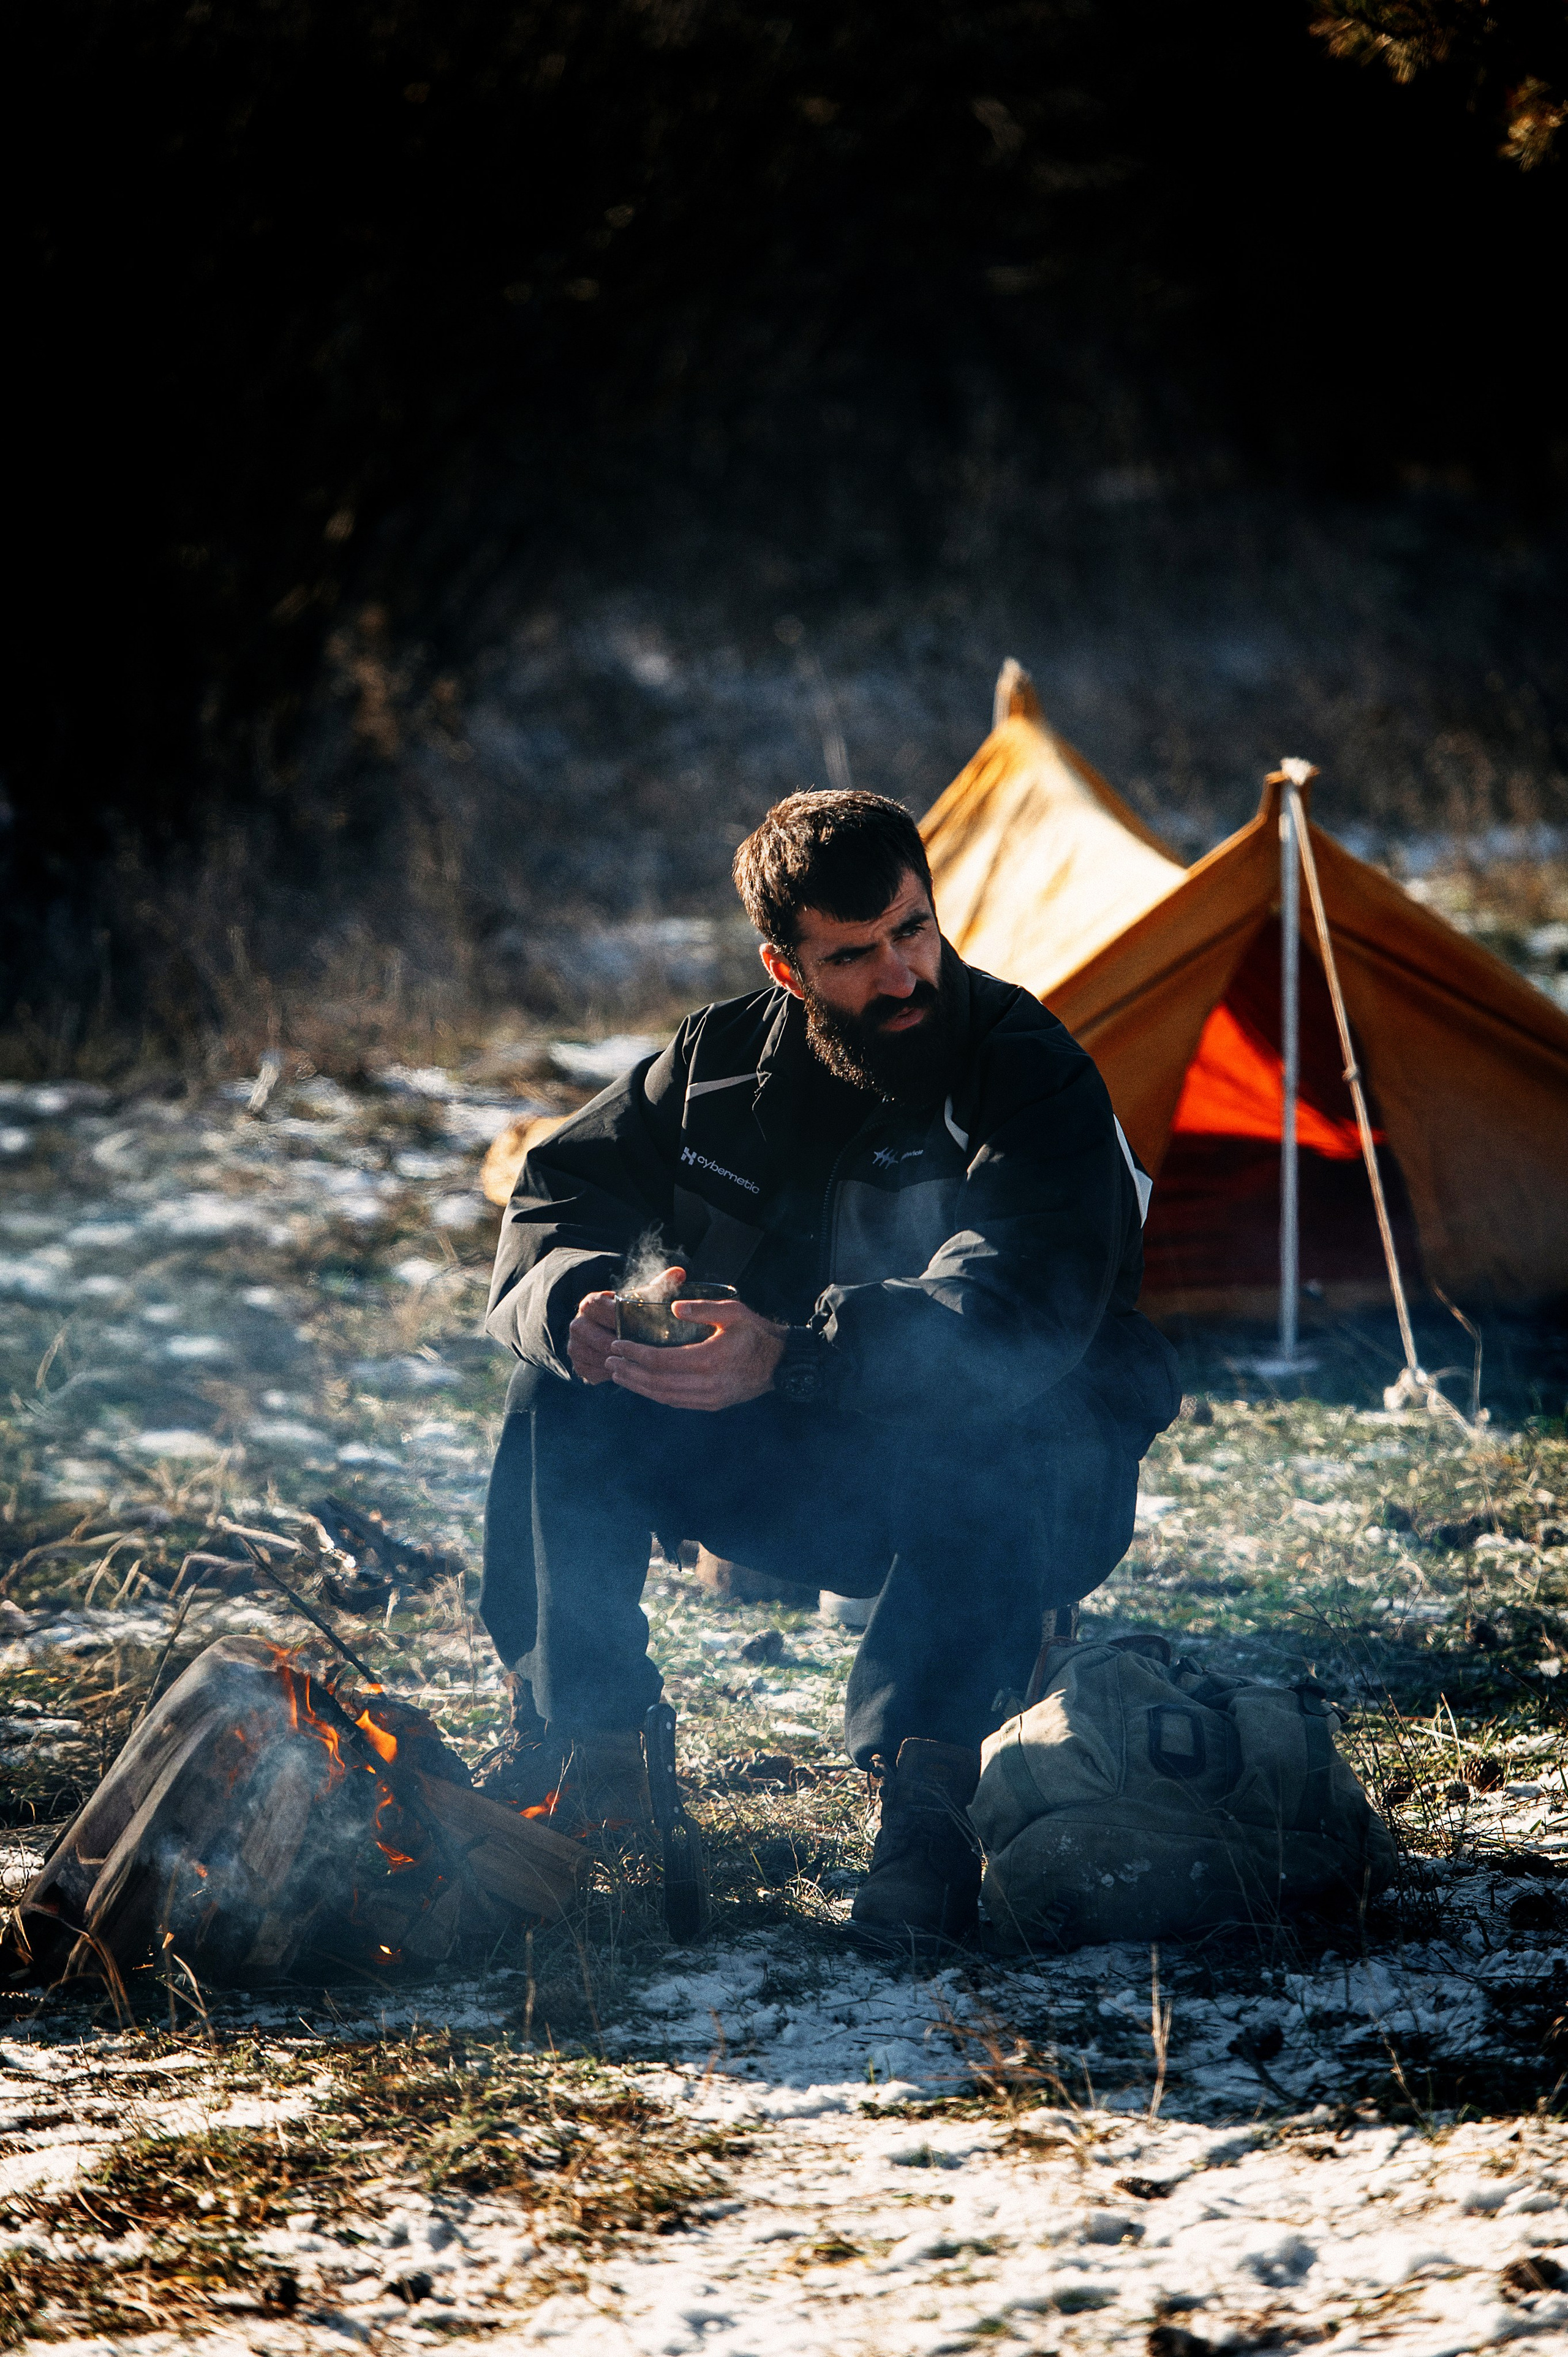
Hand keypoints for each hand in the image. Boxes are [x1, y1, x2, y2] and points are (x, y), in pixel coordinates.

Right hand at [567, 1264, 686, 1384]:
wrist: (603, 1330)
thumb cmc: (625, 1313)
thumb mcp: (638, 1298)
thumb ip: (657, 1286)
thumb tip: (680, 1272)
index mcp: (590, 1304)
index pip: (604, 1311)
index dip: (625, 1321)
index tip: (644, 1329)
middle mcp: (577, 1324)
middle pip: (601, 1340)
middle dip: (625, 1347)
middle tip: (647, 1352)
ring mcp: (575, 1346)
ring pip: (600, 1359)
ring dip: (621, 1364)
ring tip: (641, 1364)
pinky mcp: (578, 1366)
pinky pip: (596, 1374)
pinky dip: (614, 1375)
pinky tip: (629, 1372)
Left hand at [607, 1293, 785, 1412]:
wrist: (781, 1363)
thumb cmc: (756, 1333)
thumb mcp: (734, 1312)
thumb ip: (703, 1308)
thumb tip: (673, 1309)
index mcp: (709, 1359)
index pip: (660, 1361)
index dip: (635, 1353)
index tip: (617, 1344)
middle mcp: (707, 1384)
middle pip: (656, 1383)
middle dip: (630, 1372)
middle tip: (610, 1360)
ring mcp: (710, 1398)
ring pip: (664, 1397)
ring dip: (638, 1387)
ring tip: (618, 1374)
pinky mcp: (712, 1405)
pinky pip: (677, 1402)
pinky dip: (656, 1394)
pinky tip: (643, 1385)